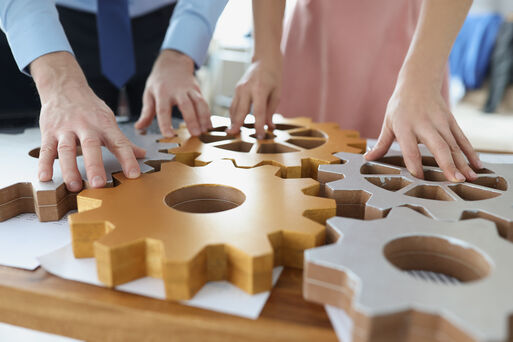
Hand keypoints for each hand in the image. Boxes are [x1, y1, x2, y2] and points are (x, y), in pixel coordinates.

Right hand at [31, 52, 145, 191]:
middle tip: (98, 184)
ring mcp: (65, 129)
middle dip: (94, 166)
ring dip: (70, 169)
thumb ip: (122, 140)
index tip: (134, 175)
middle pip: (91, 146)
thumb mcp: (108, 120)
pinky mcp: (48, 131)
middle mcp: (85, 126)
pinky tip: (44, 177)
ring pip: (67, 150)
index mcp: (104, 125)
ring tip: (74, 186)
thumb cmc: (89, 107)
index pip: (119, 143)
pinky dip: (44, 164)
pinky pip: (46, 149)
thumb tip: (142, 154)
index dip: (128, 159)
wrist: (64, 86)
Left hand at [135, 49, 210, 136]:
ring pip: (199, 103)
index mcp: (162, 92)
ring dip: (203, 117)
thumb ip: (146, 112)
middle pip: (185, 105)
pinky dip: (208, 114)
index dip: (165, 123)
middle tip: (195, 134)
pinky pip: (204, 102)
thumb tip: (139, 127)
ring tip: (204, 131)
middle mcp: (177, 90)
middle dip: (191, 120)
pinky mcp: (198, 90)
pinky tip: (209, 126)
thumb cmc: (160, 81)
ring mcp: (189, 89)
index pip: (163, 110)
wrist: (173, 63)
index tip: (169, 135)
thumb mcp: (149, 94)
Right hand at [227, 55, 281, 138]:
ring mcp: (239, 88)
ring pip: (234, 108)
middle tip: (233, 135)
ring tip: (232, 132)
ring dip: (232, 121)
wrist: (265, 60)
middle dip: (237, 124)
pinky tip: (234, 123)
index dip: (258, 126)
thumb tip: (269, 127)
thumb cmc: (274, 77)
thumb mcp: (277, 94)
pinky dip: (233, 114)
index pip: (258, 112)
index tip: (260, 136)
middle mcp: (247, 89)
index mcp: (260, 89)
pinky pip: (233, 105)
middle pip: (240, 111)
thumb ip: (271, 111)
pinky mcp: (236, 89)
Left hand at [364, 82, 481, 181]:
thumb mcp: (388, 123)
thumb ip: (381, 143)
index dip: (414, 165)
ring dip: (462, 162)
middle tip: (455, 181)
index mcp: (405, 127)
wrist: (418, 82)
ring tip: (469, 179)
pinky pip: (462, 138)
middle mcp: (425, 125)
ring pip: (453, 145)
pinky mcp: (451, 120)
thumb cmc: (399, 106)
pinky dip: (470, 152)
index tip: (420, 179)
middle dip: (447, 164)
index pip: (410, 149)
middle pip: (438, 146)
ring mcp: (440, 122)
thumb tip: (367, 158)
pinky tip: (476, 165)